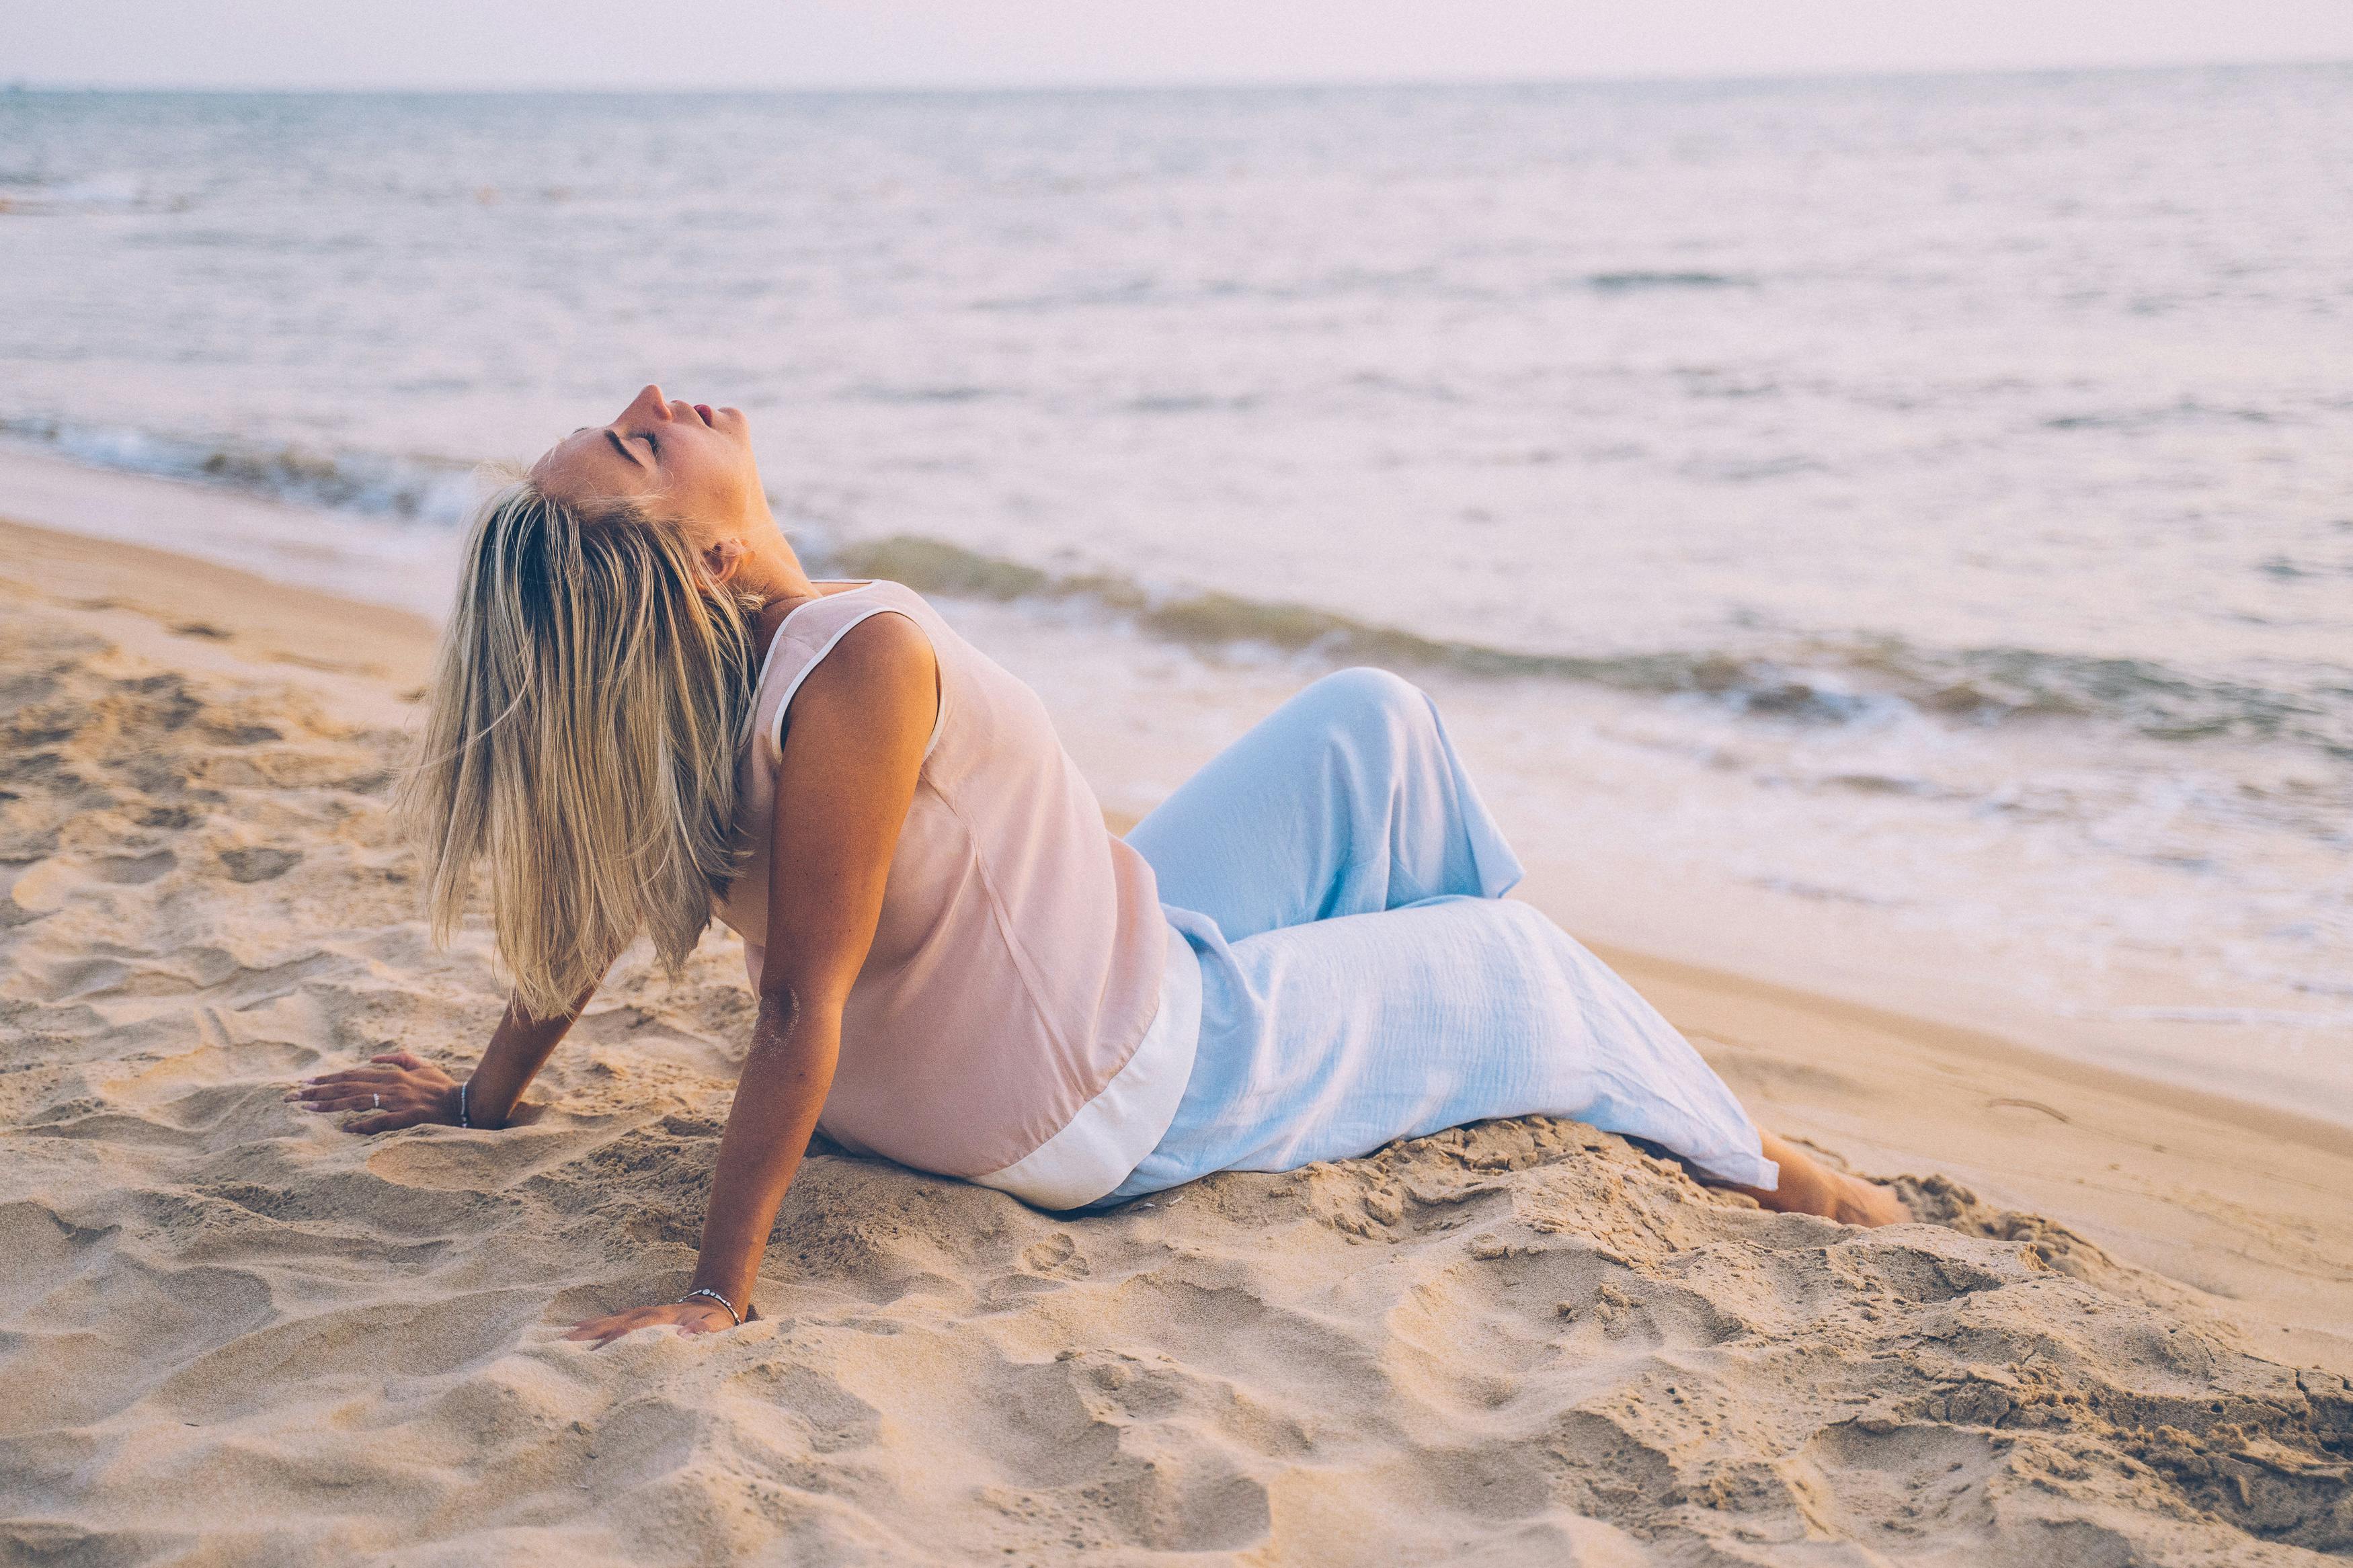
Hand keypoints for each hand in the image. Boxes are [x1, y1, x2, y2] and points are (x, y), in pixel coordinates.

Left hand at [286, 1051, 457, 1133]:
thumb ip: (399, 1058)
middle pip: (347, 1086)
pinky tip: (346, 1129)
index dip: (326, 1079)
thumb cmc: (444, 1086)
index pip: (352, 1075)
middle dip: (318, 1091)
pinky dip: (363, 1125)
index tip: (304, 1083)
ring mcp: (399, 1100)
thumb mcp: (423, 1065)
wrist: (467, 1102)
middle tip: (292, 1096)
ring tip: (307, 1108)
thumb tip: (373, 1057)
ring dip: (331, 1104)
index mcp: (393, 1074)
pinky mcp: (410, 1116)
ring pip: (358, 1101)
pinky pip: (382, 1121)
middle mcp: (392, 1084)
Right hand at [565, 1300, 743, 1348]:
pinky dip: (596, 1325)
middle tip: (567, 1343)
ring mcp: (640, 1314)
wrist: (713, 1304)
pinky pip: (613, 1321)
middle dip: (593, 1333)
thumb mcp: (716, 1327)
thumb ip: (703, 1330)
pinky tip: (578, 1330)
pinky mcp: (637, 1317)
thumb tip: (684, 1335)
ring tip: (565, 1337)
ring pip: (611, 1321)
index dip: (619, 1339)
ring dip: (589, 1328)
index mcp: (664, 1318)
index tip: (599, 1350)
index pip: (637, 1329)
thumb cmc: (714, 1323)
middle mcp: (648, 1313)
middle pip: (616, 1323)